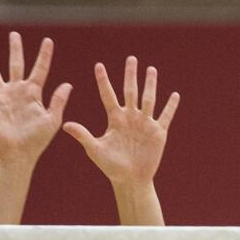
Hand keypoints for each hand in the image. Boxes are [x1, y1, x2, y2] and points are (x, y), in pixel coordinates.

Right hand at [0, 32, 71, 165]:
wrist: (19, 154)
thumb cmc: (37, 139)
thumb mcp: (51, 120)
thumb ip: (58, 101)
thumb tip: (68, 84)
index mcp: (33, 93)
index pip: (40, 69)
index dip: (44, 55)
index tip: (48, 40)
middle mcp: (17, 91)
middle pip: (16, 65)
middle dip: (15, 50)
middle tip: (14, 34)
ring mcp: (2, 97)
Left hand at [63, 57, 178, 188]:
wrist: (130, 180)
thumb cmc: (111, 167)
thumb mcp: (95, 149)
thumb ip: (83, 135)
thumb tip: (65, 124)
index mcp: (115, 119)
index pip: (108, 96)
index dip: (103, 81)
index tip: (98, 65)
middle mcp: (130, 118)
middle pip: (130, 91)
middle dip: (130, 75)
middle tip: (131, 58)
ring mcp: (145, 124)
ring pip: (148, 99)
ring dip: (150, 84)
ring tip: (151, 69)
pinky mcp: (158, 132)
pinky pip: (165, 116)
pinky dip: (170, 106)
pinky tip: (174, 95)